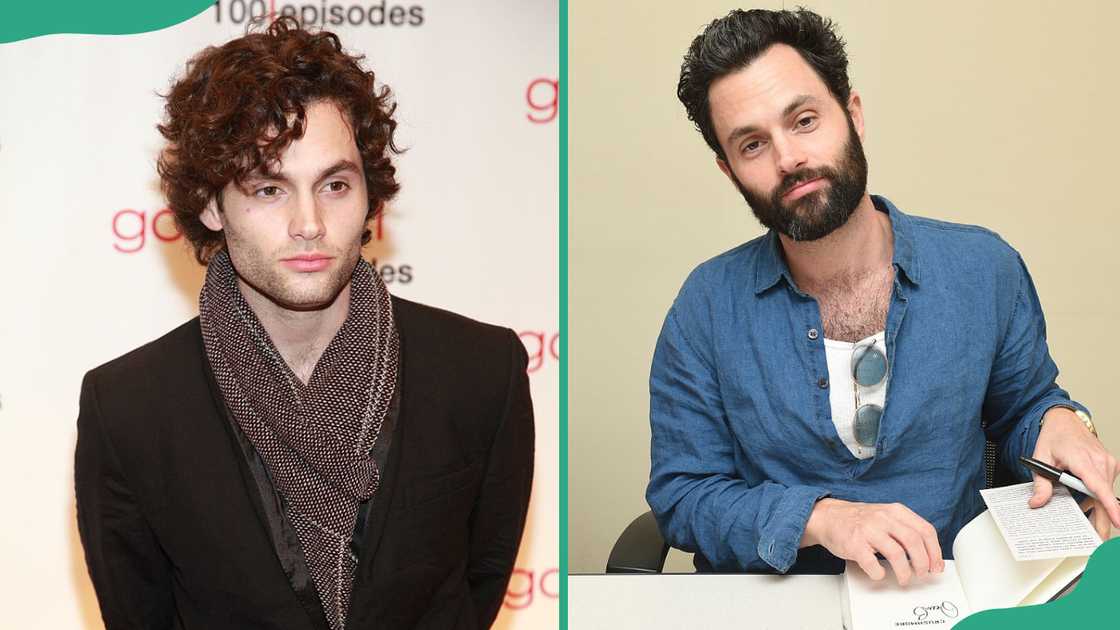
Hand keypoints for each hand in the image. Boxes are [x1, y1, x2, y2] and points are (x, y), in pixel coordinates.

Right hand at [801, 498, 942, 585]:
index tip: (936, 565)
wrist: (828, 517)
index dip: (935, 552)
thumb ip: (905, 530)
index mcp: (895, 511)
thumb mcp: (886, 516)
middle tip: (922, 574)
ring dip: (904, 572)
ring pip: (897, 554)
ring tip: (903, 578)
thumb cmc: (858, 521)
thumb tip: (928, 555)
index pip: (925, 530)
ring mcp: (868, 530)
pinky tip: (879, 573)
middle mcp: (883, 518)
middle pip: (914, 542)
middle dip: (922, 563)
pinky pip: (872, 564)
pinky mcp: (854, 543)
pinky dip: (879, 573)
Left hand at [1029, 407, 1119, 539]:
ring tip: (1087, 525)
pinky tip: (1085, 505)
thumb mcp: (1041, 459)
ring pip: (1105, 494)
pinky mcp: (1110, 466)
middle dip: (1104, 520)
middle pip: (1104, 497)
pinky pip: (1104, 487)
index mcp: (1083, 460)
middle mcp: (1101, 462)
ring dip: (1097, 509)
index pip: (1099, 487)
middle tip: (1098, 540)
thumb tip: (1037, 502)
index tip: (1118, 522)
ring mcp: (1108, 463)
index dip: (1109, 507)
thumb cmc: (1055, 437)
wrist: (1065, 420)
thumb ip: (1041, 483)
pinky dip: (1096, 498)